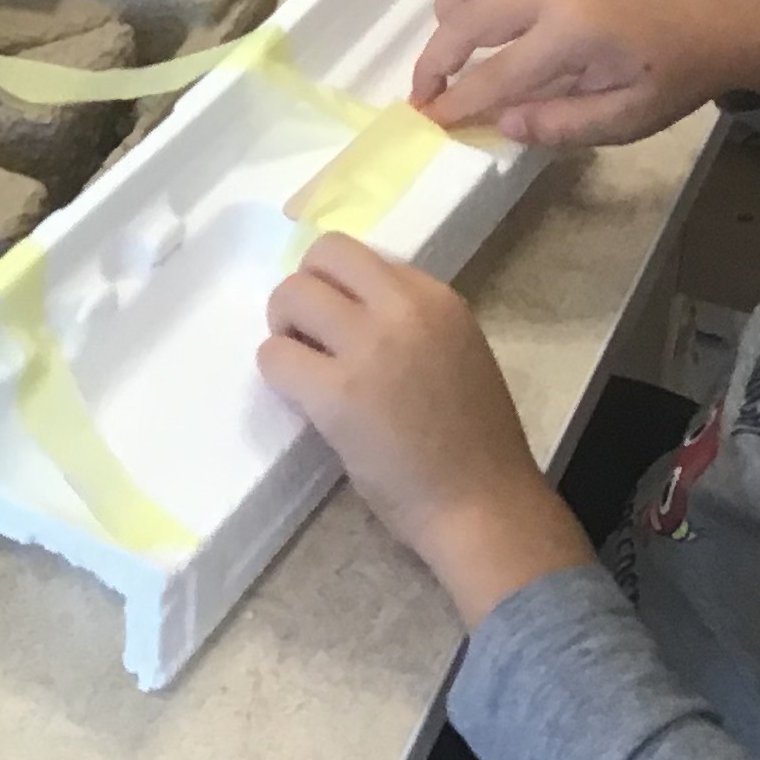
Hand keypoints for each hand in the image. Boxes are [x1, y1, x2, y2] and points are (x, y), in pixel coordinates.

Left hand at [261, 233, 589, 622]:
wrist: (484, 505)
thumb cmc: (475, 443)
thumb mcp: (457, 352)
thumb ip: (411, 323)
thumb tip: (349, 312)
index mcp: (437, 299)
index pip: (364, 258)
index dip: (342, 289)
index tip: (342, 324)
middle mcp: (403, 308)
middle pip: (324, 254)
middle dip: (306, 290)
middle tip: (309, 335)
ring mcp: (369, 348)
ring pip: (291, 294)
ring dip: (285, 328)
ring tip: (304, 366)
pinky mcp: (336, 394)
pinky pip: (274, 355)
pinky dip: (277, 372)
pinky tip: (302, 398)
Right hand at [412, 0, 759, 144]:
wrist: (719, 18)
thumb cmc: (678, 74)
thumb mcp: (630, 118)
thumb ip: (562, 124)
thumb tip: (502, 123)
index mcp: (573, 32)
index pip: (495, 74)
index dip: (457, 103)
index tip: (429, 124)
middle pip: (466, 20)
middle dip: (434, 62)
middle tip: (423, 97)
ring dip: (448, 12)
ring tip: (452, 53)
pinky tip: (481, 24)